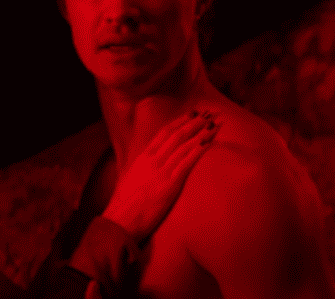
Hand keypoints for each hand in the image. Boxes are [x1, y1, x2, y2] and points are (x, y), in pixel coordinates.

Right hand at [101, 110, 219, 242]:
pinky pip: (187, 162)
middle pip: (177, 135)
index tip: (191, 114)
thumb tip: (146, 167)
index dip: (179, 122)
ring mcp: (161, 171)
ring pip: (184, 145)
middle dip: (194, 123)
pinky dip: (199, 150)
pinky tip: (209, 143)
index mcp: (142, 157)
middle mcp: (152, 160)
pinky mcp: (170, 184)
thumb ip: (141, 170)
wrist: (120, 220)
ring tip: (213, 124)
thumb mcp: (130, 180)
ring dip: (200, 133)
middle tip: (207, 114)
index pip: (164, 133)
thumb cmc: (123, 205)